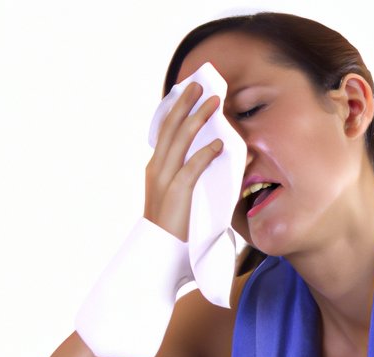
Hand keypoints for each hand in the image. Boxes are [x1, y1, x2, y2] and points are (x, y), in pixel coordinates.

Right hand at [144, 82, 222, 240]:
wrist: (159, 253)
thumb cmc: (171, 226)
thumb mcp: (174, 196)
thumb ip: (185, 177)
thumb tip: (208, 160)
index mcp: (155, 169)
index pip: (164, 132)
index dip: (175, 111)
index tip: (185, 94)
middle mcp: (157, 169)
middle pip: (171, 129)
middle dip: (185, 104)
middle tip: (198, 86)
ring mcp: (165, 180)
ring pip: (180, 141)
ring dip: (198, 118)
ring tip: (213, 102)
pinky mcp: (177, 193)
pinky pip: (192, 167)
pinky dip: (205, 153)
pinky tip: (218, 143)